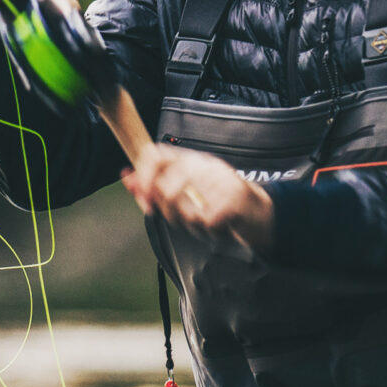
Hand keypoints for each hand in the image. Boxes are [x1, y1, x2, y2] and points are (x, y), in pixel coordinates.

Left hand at [122, 145, 275, 252]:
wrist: (260, 213)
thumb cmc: (219, 201)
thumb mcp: (188, 188)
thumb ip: (157, 184)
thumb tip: (127, 179)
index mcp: (192, 160)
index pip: (156, 154)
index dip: (143, 175)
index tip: (143, 195)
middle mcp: (204, 166)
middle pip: (166, 188)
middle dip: (167, 211)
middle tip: (182, 217)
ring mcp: (219, 182)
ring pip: (183, 209)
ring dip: (189, 223)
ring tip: (203, 220)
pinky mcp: (231, 202)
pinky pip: (205, 223)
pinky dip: (209, 232)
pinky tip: (218, 227)